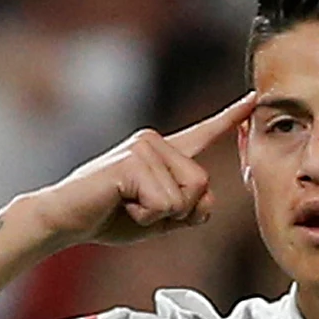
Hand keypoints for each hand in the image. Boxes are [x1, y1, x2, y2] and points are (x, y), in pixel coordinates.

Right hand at [18, 93, 256, 248]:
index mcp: (163, 152)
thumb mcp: (158, 218)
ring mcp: (144, 147)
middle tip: (139, 208)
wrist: (64, 220)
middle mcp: (155, 141)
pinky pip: (164, 203)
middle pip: (202, 186)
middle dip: (178, 211)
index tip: (254, 99)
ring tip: (127, 204)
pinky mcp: (132, 161)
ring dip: (158, 215)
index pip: (203, 134)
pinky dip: (145, 216)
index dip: (230, 118)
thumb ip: (188, 210)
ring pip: (185, 197)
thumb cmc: (107, 217)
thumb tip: (207, 202)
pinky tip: (120, 204)